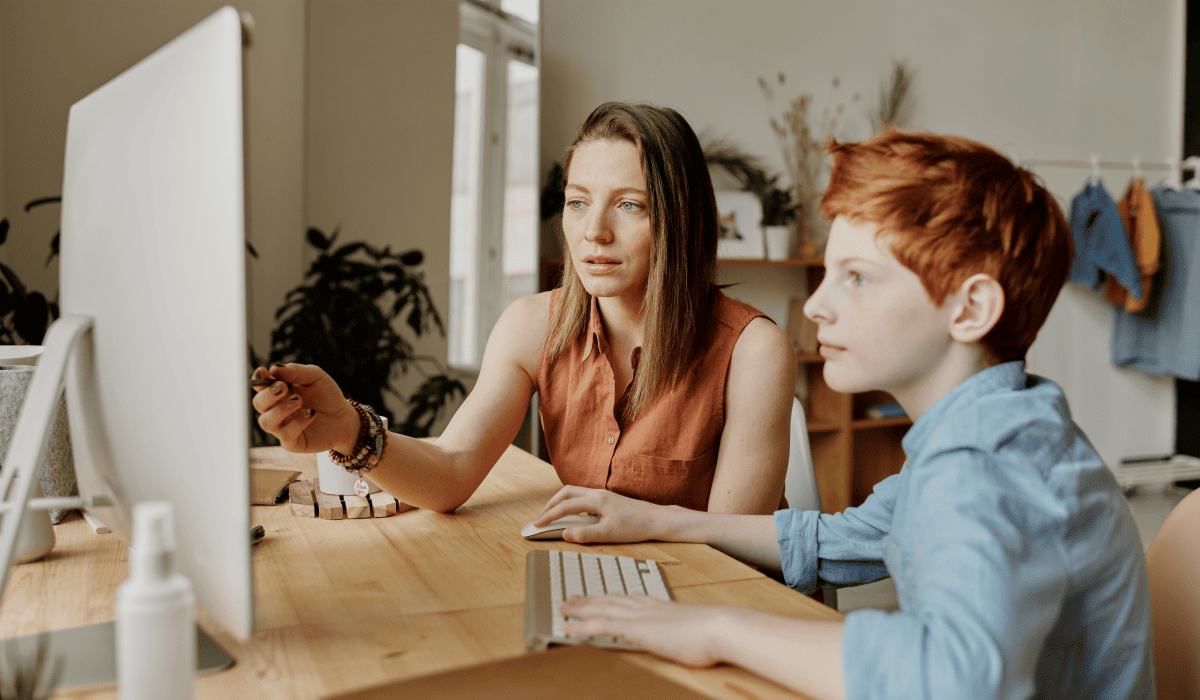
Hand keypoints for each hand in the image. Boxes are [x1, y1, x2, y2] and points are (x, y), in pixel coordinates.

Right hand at [250, 363, 357, 453]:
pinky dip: (298, 422)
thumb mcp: (315, 376)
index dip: (258, 379)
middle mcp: (276, 409)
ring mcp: (282, 427)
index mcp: (278, 391)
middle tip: (284, 387)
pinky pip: (285, 435)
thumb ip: (295, 371)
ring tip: (299, 400)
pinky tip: (311, 413)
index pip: (260, 385)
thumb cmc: (326, 395)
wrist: (344, 417)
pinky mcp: (292, 442)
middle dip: (268, 395)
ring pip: (266, 422)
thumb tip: (273, 368)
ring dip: (280, 410)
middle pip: (258, 404)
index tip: (264, 372)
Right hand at [533, 485, 667, 543]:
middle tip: (540, 518)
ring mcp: (602, 494)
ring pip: (574, 492)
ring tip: (552, 515)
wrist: (656, 519)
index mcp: (596, 500)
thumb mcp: (609, 534)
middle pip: (566, 492)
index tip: (536, 525)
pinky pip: (582, 496)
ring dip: (560, 502)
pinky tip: (572, 514)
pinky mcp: (607, 499)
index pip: (565, 506)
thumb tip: (565, 534)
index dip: (548, 516)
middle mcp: (597, 493)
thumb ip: (585, 534)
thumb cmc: (635, 527)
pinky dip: (571, 502)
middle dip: (550, 504)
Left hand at [561, 595, 726, 667]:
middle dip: (589, 599)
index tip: (599, 596)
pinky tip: (568, 628)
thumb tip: (686, 637)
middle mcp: (645, 607)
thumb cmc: (714, 632)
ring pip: (600, 609)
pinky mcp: (636, 629)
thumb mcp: (694, 629)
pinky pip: (601, 626)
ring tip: (563, 608)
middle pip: (610, 599)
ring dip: (579, 609)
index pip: (627, 599)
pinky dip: (581, 626)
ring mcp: (639, 617)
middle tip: (571, 597)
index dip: (609, 597)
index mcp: (659, 606)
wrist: (719, 627)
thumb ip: (684, 630)